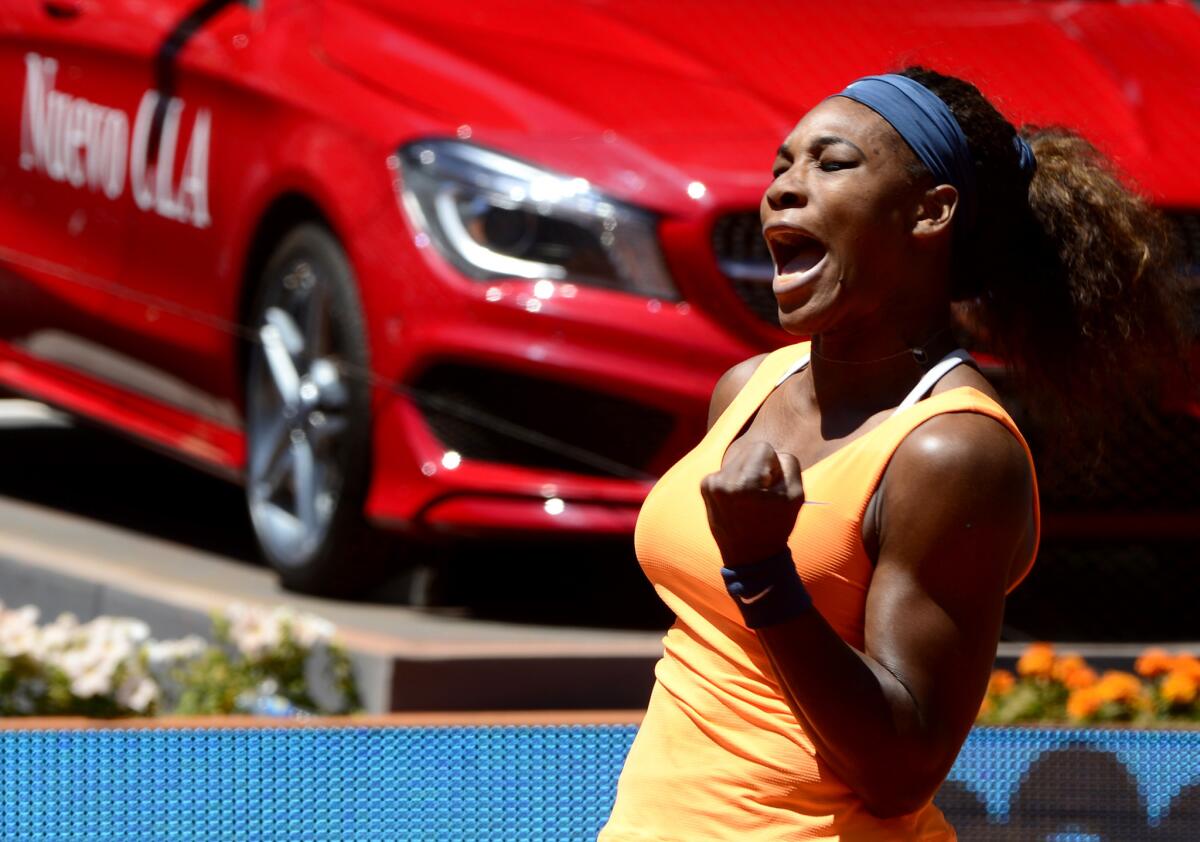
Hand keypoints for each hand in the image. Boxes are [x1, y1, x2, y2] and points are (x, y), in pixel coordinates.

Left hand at [700, 439, 804, 566]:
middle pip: (748, 450)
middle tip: (761, 494)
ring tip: (749, 500)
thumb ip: (788, 463)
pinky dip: (734, 482)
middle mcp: (723, 480)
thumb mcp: (796, 494)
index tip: (771, 486)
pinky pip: (726, 471)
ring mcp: (710, 484)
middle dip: (759, 467)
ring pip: (737, 460)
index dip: (773, 465)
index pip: (763, 447)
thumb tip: (772, 453)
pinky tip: (737, 502)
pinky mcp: (704, 488)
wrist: (750, 556)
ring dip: (746, 474)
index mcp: (746, 481)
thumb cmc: (776, 525)